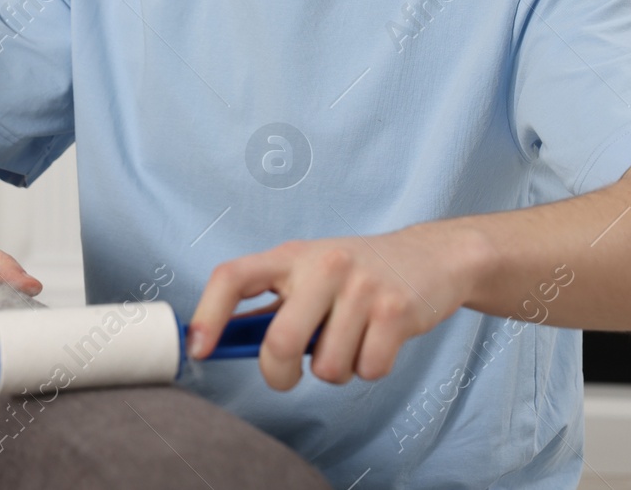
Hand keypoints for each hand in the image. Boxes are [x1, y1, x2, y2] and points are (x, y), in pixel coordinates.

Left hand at [186, 224, 490, 389]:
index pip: (233, 277)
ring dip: (336, 370)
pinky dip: (370, 368)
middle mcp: (323, 265)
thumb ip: (271, 304)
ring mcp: (361, 287)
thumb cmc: (357, 273)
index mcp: (291, 254)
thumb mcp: (308, 273)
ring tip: (350, 340)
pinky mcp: (396, 310)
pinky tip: (378, 340)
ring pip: (326, 367)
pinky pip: (367, 370)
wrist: (432, 257)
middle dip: (278, 374)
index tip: (198, 349)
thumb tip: (221, 342)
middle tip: (289, 374)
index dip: (208, 315)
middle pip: (280, 342)